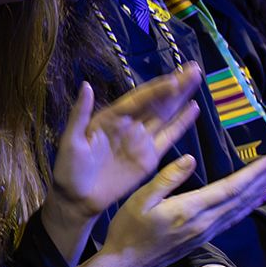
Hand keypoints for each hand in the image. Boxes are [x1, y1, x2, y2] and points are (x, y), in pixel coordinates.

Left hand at [50, 71, 201, 217]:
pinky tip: (193, 108)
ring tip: (196, 79)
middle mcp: (128, 125)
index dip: (156, 90)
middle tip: (194, 68)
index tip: (174, 80)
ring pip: (165, 114)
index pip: (137, 99)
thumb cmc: (69, 168)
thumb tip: (85, 85)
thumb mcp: (71, 141)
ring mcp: (140, 140)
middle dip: (175, 85)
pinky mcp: (149, 157)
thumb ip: (79, 114)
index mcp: (110, 118)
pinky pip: (168, 136)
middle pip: (156, 102)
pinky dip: (181, 122)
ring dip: (181, 98)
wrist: (77, 198)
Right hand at [98, 150, 265, 266]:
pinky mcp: (205, 237)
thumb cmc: (128, 229)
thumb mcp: (140, 199)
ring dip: (262, 188)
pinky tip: (260, 198)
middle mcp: (205, 222)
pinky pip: (234, 218)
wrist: (127, 264)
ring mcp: (207, 231)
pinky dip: (251, 205)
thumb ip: (167, 178)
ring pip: (242, 207)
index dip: (255, 171)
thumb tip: (191, 159)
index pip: (231, 187)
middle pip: (243, 196)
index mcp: (190, 209)